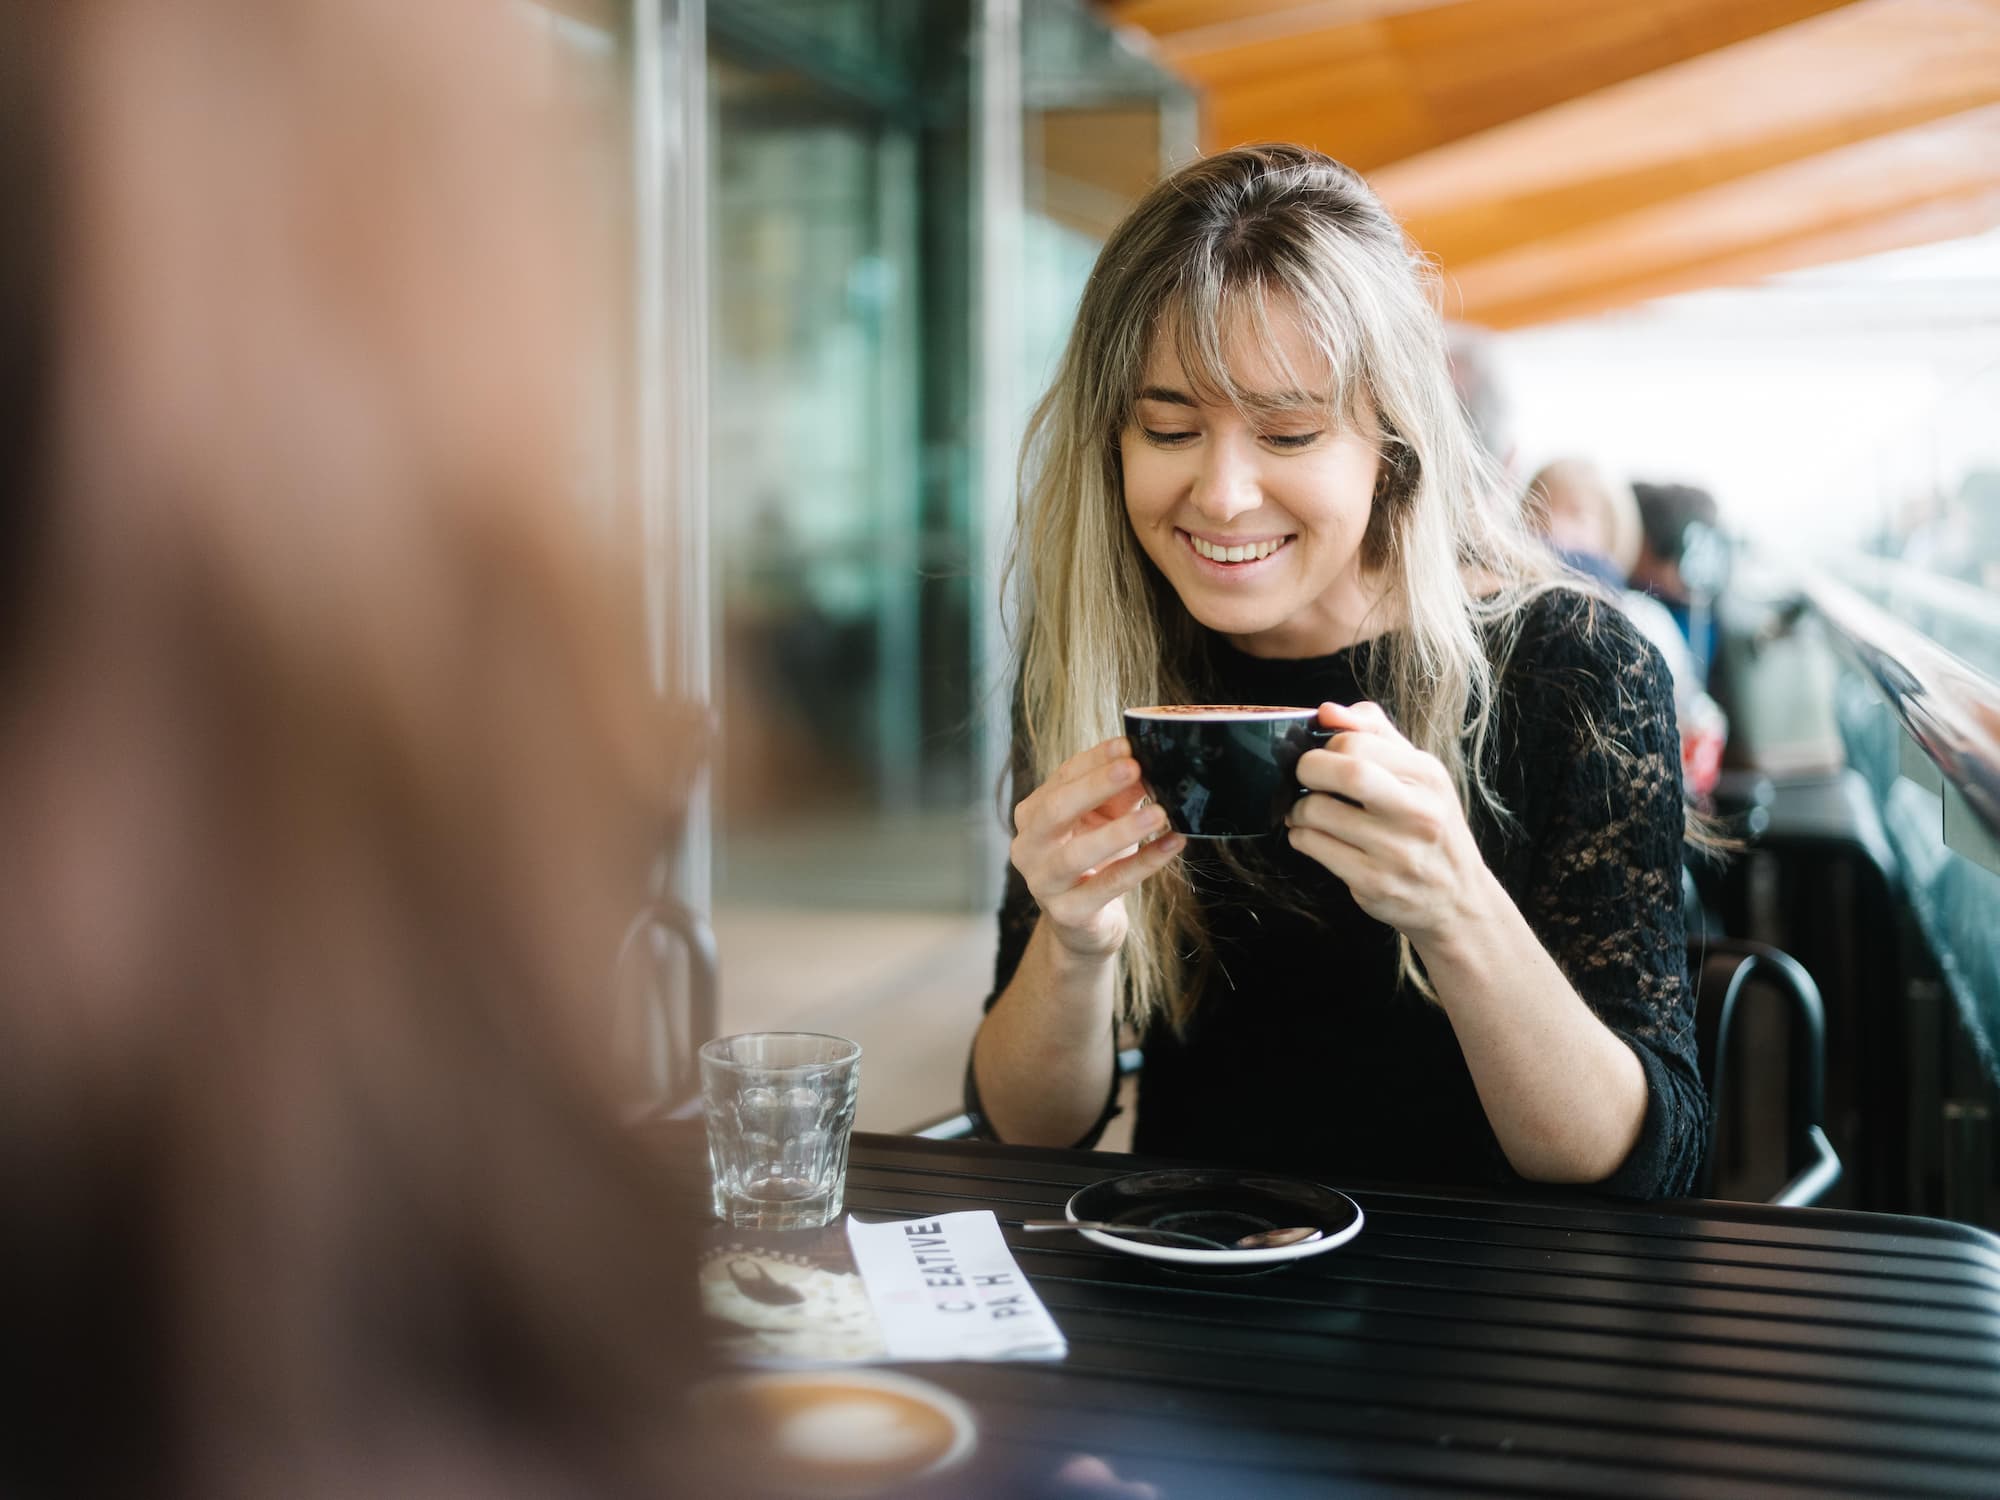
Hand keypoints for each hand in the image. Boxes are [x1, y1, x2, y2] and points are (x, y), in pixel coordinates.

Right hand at [1011, 737, 1184, 961]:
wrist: (1084, 924)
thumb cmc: (1094, 861)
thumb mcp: (1107, 821)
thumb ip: (1121, 794)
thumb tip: (1148, 765)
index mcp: (1033, 815)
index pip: (1062, 777)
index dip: (1095, 760)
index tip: (1129, 743)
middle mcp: (1028, 846)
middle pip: (1057, 809)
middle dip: (1097, 786)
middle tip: (1135, 768)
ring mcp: (1043, 883)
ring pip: (1078, 853)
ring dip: (1121, 831)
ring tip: (1160, 814)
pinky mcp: (1068, 913)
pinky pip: (1108, 885)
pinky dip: (1143, 865)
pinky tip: (1171, 845)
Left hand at [1286, 701, 1490, 943]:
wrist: (1457, 898)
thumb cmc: (1430, 827)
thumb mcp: (1419, 775)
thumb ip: (1375, 733)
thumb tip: (1328, 711)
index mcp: (1427, 776)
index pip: (1357, 740)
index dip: (1326, 744)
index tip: (1322, 755)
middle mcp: (1417, 812)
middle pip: (1345, 772)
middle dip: (1306, 769)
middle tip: (1303, 777)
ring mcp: (1395, 851)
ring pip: (1318, 811)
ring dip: (1297, 808)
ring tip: (1305, 811)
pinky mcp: (1373, 882)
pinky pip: (1314, 847)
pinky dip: (1301, 836)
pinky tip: (1314, 836)